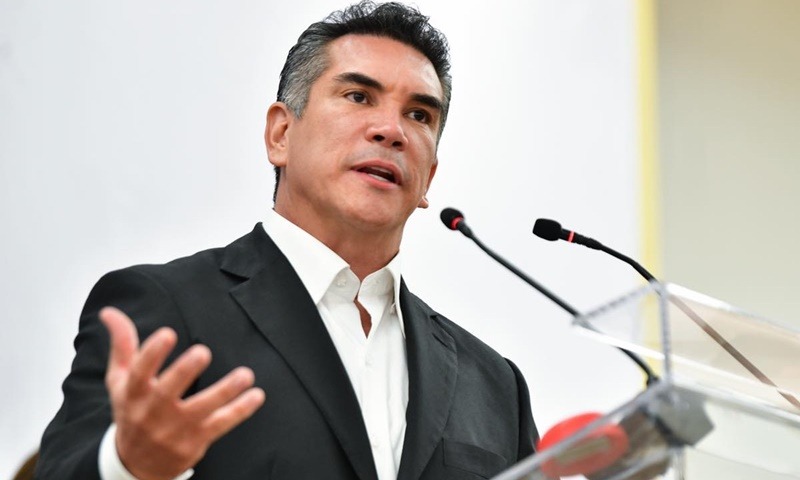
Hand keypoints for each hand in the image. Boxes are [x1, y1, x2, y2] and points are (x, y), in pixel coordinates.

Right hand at [100, 306, 265, 479]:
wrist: (135, 465)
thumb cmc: (131, 412)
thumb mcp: (119, 382)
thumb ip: (122, 345)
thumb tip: (110, 312)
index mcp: (133, 393)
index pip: (140, 372)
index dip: (152, 353)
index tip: (167, 333)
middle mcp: (152, 412)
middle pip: (169, 391)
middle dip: (185, 372)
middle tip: (202, 352)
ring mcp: (175, 429)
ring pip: (202, 409)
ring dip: (225, 391)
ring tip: (245, 374)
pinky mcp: (195, 441)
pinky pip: (221, 424)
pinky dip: (240, 410)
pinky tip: (256, 395)